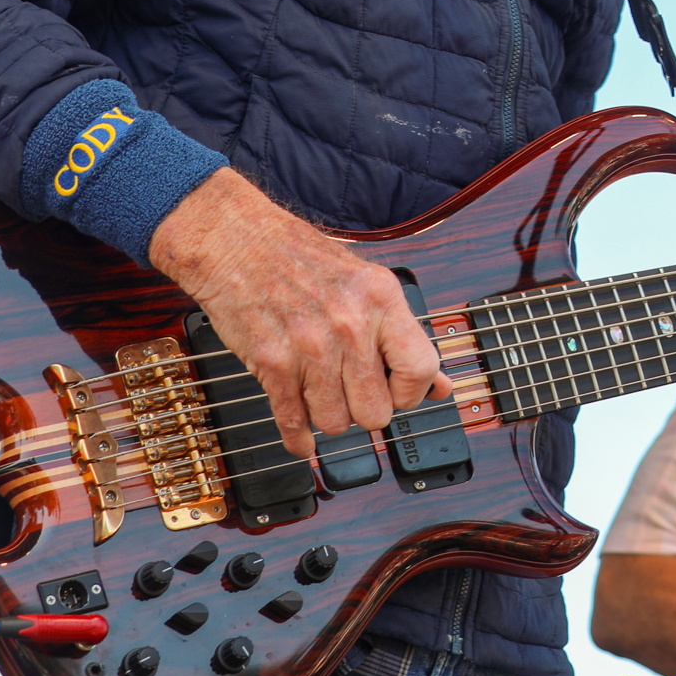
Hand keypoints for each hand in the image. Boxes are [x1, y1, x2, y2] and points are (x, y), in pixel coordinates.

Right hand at [149, 168, 453, 456]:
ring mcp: (310, 345)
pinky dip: (298, 436)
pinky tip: (301, 432)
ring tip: (324, 392)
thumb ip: (403, 336)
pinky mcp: (271, 362)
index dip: (411, 392)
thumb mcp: (366, 282)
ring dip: (329, 416)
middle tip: (355, 393)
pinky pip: (293, 422)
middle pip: (376, 410)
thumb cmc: (300, 256)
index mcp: (382, 297)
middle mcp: (350, 323)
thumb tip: (440, 385)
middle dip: (366, 410)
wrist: (235, 239)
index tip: (398, 391)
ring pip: (336, 423)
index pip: (419, 369)